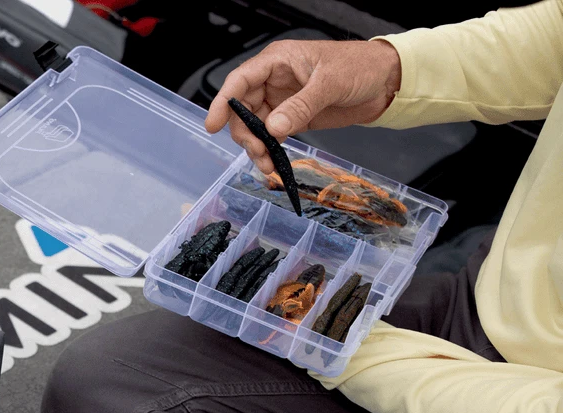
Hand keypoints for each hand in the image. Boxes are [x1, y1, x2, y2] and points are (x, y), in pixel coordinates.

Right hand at [203, 40, 401, 173]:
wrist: (385, 81)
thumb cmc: (360, 66)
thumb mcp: (330, 83)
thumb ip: (300, 106)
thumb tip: (273, 128)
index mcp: (277, 62)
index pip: (240, 81)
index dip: (223, 102)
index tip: (213, 125)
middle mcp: (273, 81)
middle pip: (242, 108)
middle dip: (245, 133)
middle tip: (257, 151)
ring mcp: (282, 101)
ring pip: (255, 126)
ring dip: (256, 147)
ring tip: (267, 164)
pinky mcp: (293, 117)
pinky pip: (272, 136)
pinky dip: (270, 150)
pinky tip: (273, 163)